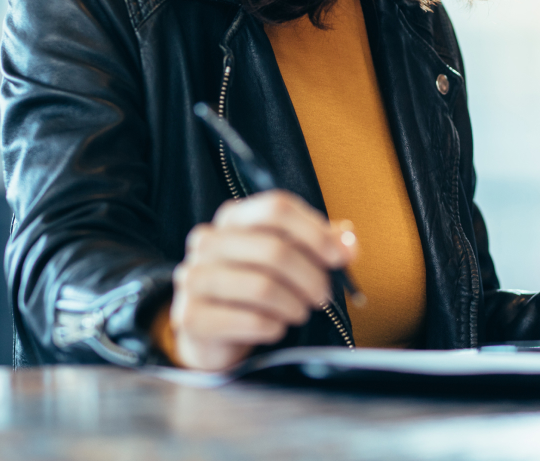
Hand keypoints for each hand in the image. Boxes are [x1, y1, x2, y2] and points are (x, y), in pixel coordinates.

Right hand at [168, 190, 356, 370]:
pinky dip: (273, 326)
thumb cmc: (257, 284)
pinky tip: (275, 327)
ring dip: (294, 304)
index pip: (277, 207)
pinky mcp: (190, 316)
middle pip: (275, 249)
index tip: (340, 257)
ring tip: (300, 312)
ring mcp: (193, 277)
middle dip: (311, 277)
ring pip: (263, 286)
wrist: (213, 332)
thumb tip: (349, 243)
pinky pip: (249, 320)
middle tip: (323, 296)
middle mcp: (208, 240)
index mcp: (233, 216)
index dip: (315, 231)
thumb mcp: (290, 255)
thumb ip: (322, 243)